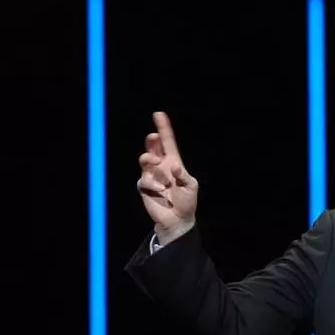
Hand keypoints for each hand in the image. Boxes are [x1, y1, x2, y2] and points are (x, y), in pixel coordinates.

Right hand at [137, 111, 198, 243]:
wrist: (177, 220)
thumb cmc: (187, 202)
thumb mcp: (191, 187)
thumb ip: (183, 176)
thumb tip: (174, 166)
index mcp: (174, 163)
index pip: (168, 142)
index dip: (164, 128)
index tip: (159, 114)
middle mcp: (161, 166)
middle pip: (153, 147)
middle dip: (152, 140)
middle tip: (153, 137)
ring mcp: (152, 176)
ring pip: (144, 159)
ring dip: (148, 158)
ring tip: (153, 161)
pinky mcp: (145, 187)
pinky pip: (143, 180)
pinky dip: (151, 183)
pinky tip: (159, 190)